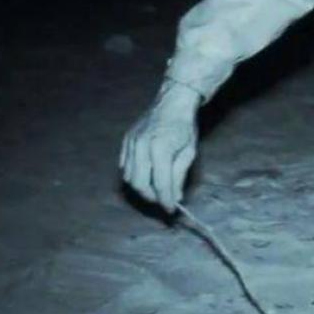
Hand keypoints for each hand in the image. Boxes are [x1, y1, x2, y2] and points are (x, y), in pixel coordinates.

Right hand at [120, 82, 200, 213]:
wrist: (172, 103)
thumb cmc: (184, 128)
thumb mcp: (189, 152)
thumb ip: (179, 176)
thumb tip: (175, 198)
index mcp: (160, 148)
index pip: (161, 183)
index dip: (166, 200)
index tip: (172, 210)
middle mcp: (141, 146)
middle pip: (140, 183)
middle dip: (152, 197)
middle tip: (163, 201)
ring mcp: (131, 143)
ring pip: (129, 177)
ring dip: (142, 188)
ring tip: (156, 190)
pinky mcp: (126, 141)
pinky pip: (124, 166)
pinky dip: (134, 175)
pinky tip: (146, 176)